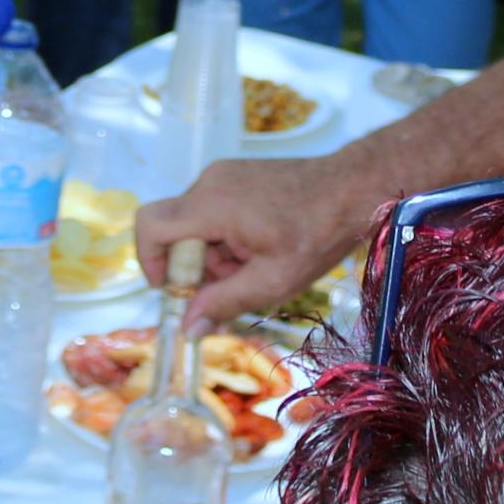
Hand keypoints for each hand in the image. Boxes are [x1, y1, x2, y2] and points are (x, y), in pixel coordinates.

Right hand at [135, 153, 373, 328]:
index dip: (150, 261)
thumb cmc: (317, 235)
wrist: (354, 188)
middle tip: (235, 282)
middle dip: (196, 265)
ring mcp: (223, 174)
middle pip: (175, 231)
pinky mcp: (237, 174)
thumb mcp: (272, 281)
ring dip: (215, 253)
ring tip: (257, 265)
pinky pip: (213, 210)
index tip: (174, 288)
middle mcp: (209, 182)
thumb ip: (223, 303)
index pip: (150, 225)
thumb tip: (186, 329)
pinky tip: (261, 247)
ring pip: (195, 223)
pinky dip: (226, 235)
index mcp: (211, 204)